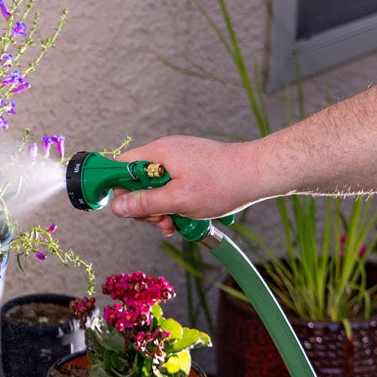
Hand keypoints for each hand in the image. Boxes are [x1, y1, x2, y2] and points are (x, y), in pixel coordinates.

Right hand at [108, 136, 255, 235]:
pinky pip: (171, 187)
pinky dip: (174, 204)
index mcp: (159, 153)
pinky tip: (184, 218)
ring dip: (161, 209)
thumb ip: (144, 204)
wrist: (259, 174)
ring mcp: (179, 160)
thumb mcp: (178, 200)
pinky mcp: (191, 168)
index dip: (118, 187)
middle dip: (145, 206)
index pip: (121, 165)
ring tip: (176, 223)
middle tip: (161, 221)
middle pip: (137, 182)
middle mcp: (166, 152)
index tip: (127, 207)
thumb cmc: (222, 184)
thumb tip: (116, 206)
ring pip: (155, 188)